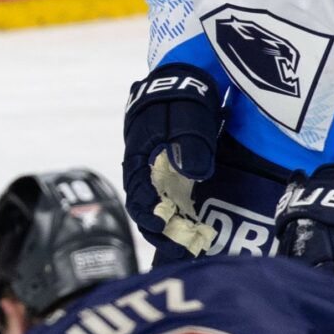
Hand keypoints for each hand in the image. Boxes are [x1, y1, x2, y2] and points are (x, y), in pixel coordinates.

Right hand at [123, 64, 221, 244]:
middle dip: (158, 230)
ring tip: (186, 250)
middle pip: (144, 207)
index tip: (161, 224)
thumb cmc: (181, 98)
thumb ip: (188, 142)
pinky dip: (181, 221)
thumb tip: (194, 172)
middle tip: (177, 248)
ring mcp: (158, 176)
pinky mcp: (173, 179)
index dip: (147, 210)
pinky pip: (173, 204)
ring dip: (170, 230)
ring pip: (158, 209)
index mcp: (139, 156)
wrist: (185, 83)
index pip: (137, 190)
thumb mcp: (186, 115)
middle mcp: (144, 171)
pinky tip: (196, 237)